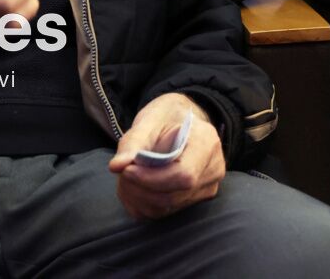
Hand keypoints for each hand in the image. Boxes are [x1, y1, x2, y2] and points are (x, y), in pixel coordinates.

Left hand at [108, 93, 224, 220]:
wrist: (180, 122)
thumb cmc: (166, 116)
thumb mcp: (149, 120)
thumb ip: (133, 143)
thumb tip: (116, 166)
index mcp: (207, 142)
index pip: (183, 175)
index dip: (151, 179)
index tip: (127, 170)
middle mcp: (213, 169)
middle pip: (173, 195)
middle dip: (140, 188)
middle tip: (122, 172)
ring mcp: (207, 187)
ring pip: (166, 207)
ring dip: (137, 197)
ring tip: (126, 176)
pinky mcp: (195, 200)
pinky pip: (163, 213)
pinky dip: (142, 204)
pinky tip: (135, 186)